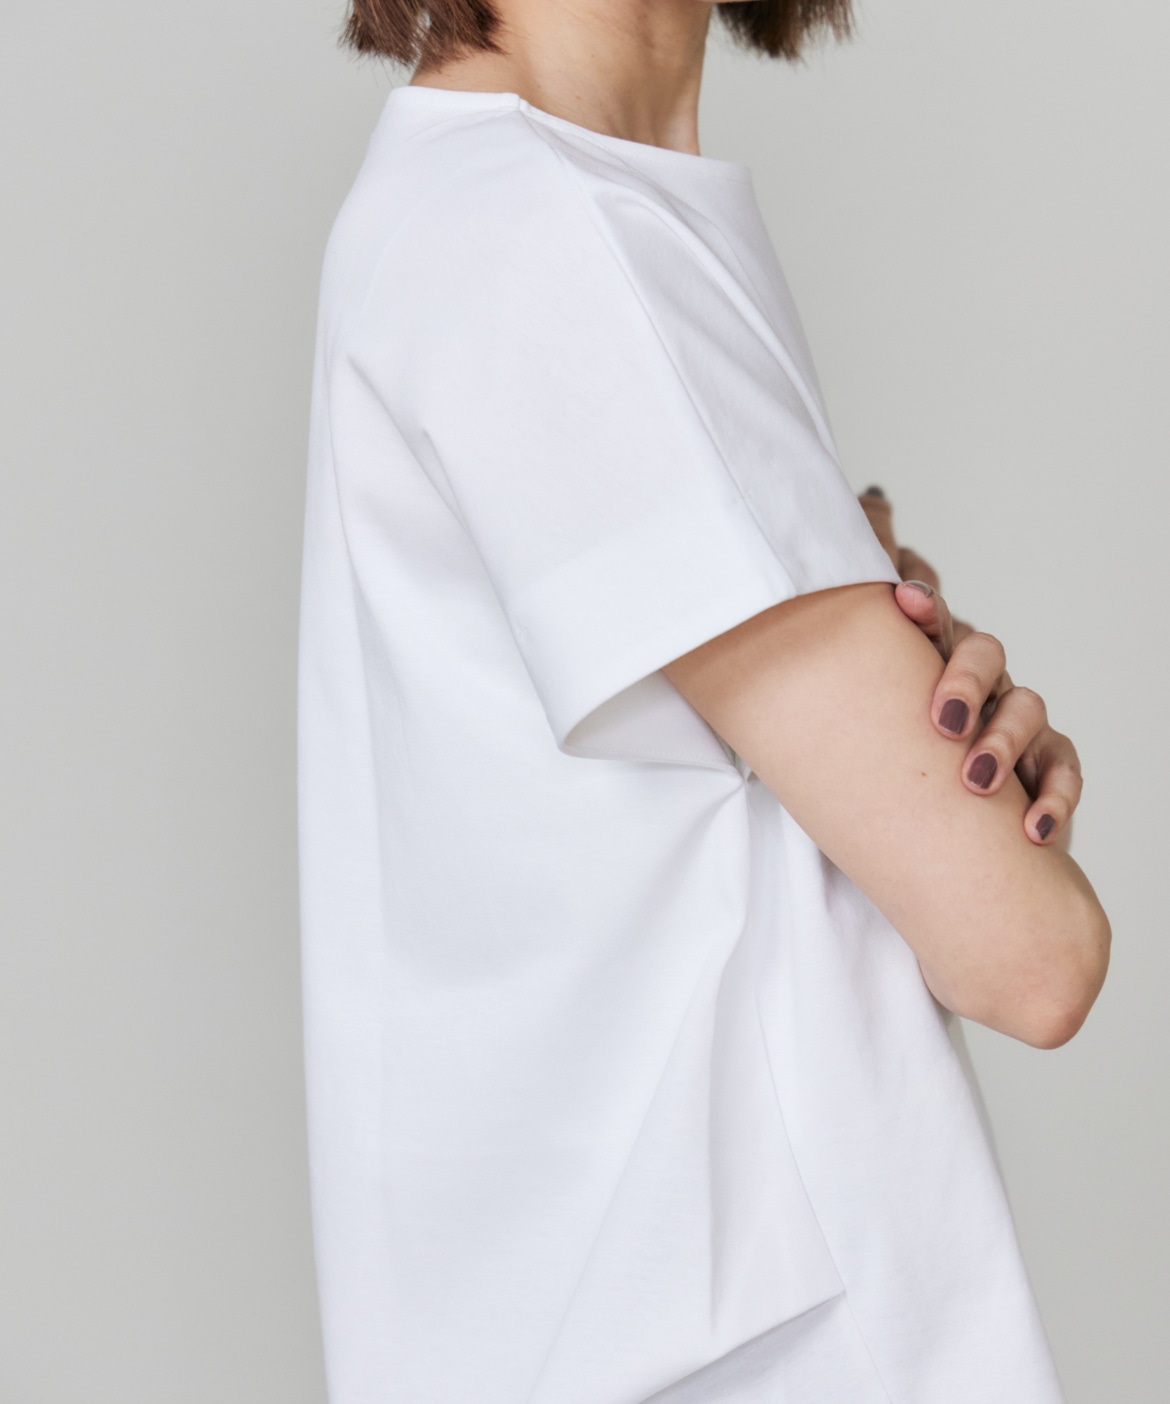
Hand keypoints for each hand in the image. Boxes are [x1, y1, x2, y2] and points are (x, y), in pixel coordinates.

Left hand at [859, 487, 1082, 847]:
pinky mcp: (1045, 768)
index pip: (930, 623)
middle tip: (943, 722)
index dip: (924, 607)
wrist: (931, 848)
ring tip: (974, 782)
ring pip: (1026, 706)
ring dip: (1004, 741)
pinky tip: (1032, 829)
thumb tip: (776, 628)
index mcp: (925, 667)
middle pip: (983, 652)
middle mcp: (975, 684)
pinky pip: (1061, 768)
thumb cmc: (885, 783)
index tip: (907, 600)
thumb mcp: (856, 739)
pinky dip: (1053, 798)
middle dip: (966, 680)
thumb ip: (833, 695)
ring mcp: (1013, 722)